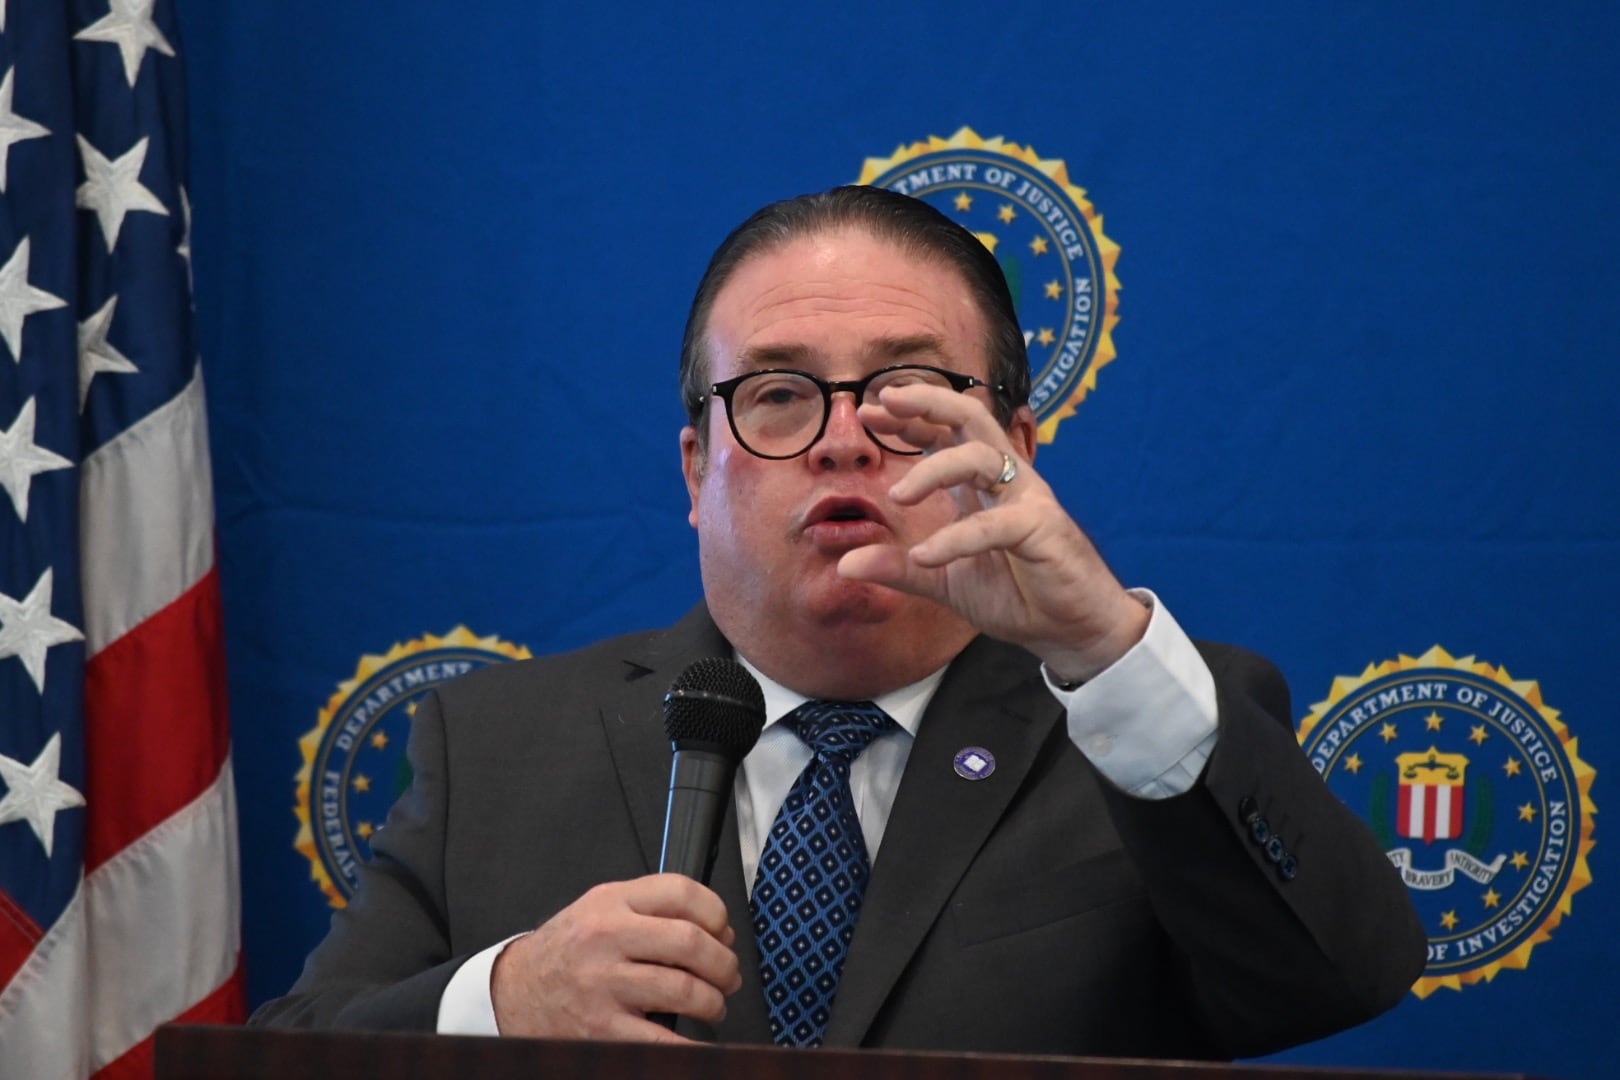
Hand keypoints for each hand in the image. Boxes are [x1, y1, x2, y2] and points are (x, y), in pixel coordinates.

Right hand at [490, 874, 741, 1040]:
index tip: (724, 931)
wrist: (514, 992)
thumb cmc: (567, 950)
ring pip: (685, 989)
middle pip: (691, 941)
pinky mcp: (602, 1027)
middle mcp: (606, 937)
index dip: (717, 912)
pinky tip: (697, 1041)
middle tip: (728, 975)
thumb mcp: (600, 908)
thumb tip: (716, 930)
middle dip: (724, 963)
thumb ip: (651, 907)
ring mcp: (604, 984)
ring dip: (713, 1002)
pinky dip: (691, 1044)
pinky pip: (663, 1039)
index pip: (681, 892)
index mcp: (611, 902)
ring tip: (713, 1005)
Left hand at [842, 383, 1148, 682]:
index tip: (868, 410)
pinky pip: (995, 524)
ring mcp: (1027, 499)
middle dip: (928, 401)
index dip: (910, 416)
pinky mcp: (1042, 529)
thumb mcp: (943, 580)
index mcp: (982, 485)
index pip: (945, 434)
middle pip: (970, 418)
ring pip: (980, 458)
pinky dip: (956, 538)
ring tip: (896, 495)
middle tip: (884, 401)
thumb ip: (898, 569)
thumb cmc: (1016, 596)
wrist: (1070, 631)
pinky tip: (924, 555)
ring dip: (932, 471)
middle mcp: (1005, 480)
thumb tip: (845, 565)